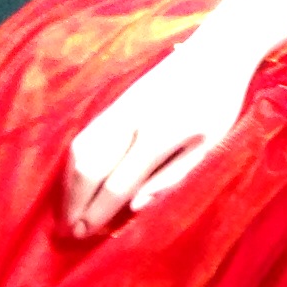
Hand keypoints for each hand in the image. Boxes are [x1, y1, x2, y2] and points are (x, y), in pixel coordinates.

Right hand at [62, 38, 259, 239]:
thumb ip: (174, 178)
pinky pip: (84, 137)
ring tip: (66, 213)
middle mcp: (129, 120)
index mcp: (158, 133)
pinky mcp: (114, 103)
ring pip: (79, 151)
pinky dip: (73, 164)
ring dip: (68, 185)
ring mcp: (118, 109)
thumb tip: (135, 207)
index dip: (98, 211)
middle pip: (89, 168)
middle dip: (75, 203)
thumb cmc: (220, 103)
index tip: (85, 235)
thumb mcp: (212, 146)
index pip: (118, 182)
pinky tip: (73, 182)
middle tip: (68, 233)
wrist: (214, 52)